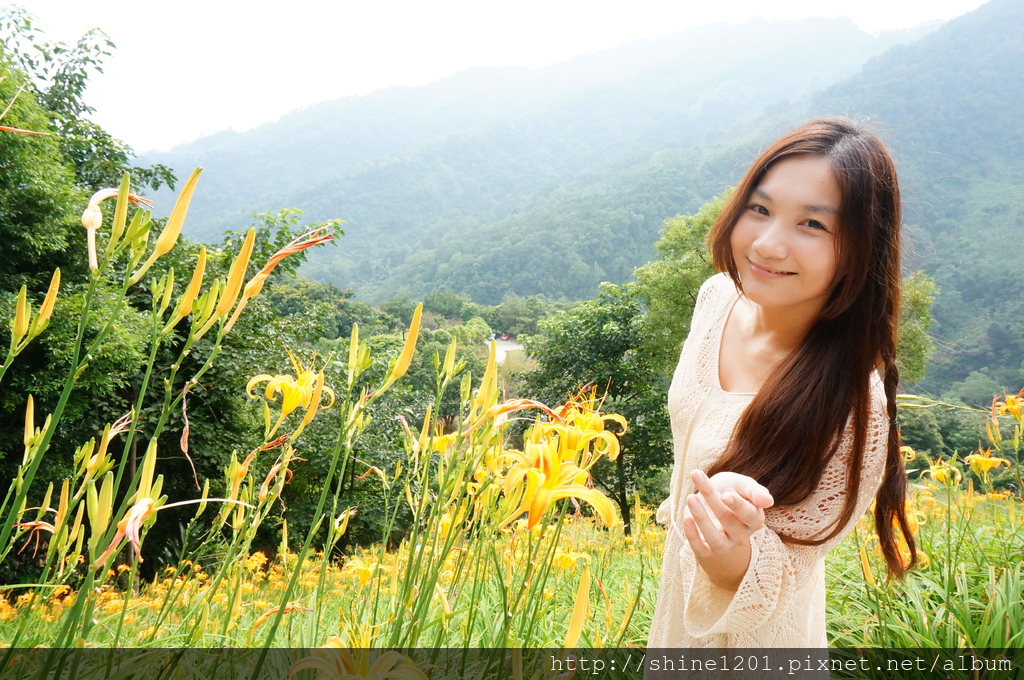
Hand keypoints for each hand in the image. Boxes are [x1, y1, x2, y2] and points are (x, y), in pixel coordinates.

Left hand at [680, 470, 773, 590]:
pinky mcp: (707, 551)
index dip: (738, 506)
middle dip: (713, 501)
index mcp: (754, 519)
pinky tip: (686, 518)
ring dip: (702, 519)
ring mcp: (724, 545)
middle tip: (699, 479)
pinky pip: (700, 548)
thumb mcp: (742, 485)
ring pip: (715, 538)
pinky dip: (692, 535)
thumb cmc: (730, 490)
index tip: (725, 494)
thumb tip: (768, 501)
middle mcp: (741, 535)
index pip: (750, 515)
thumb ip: (754, 491)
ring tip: (690, 498)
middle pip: (729, 521)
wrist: (710, 503)